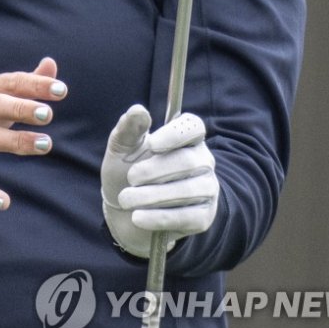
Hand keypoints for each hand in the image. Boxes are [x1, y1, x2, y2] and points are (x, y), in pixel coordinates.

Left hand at [101, 104, 218, 258]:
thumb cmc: (126, 170)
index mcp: (185, 137)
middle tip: (131, 178)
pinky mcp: (203, 217)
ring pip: (188, 191)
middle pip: (189, 161)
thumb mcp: (122, 147)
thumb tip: (138, 110)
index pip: (194, 127)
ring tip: (126, 199)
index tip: (153, 144)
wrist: (124, 212)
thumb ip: (129, 128)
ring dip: (153, 196)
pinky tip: (138, 217)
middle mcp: (202, 160)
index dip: (176, 134)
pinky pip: (187, 217)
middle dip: (155, 170)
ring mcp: (207, 189)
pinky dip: (159, 217)